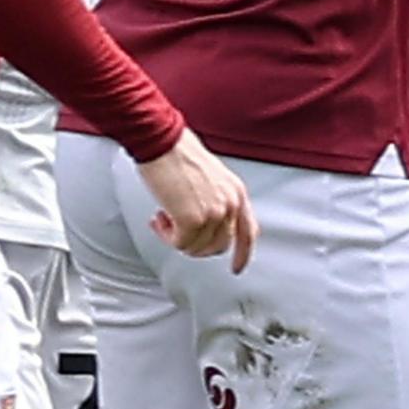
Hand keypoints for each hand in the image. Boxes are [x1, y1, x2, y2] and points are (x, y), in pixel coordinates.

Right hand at [141, 131, 254, 273]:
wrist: (162, 141)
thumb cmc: (178, 152)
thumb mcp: (211, 177)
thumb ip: (216, 200)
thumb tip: (204, 224)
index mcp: (237, 192)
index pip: (249, 232)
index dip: (243, 254)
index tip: (237, 268)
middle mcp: (231, 203)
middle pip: (219, 245)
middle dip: (196, 246)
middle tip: (177, 233)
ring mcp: (214, 213)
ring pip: (196, 247)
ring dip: (177, 238)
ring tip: (165, 218)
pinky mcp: (192, 219)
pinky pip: (180, 244)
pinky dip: (166, 236)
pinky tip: (160, 218)